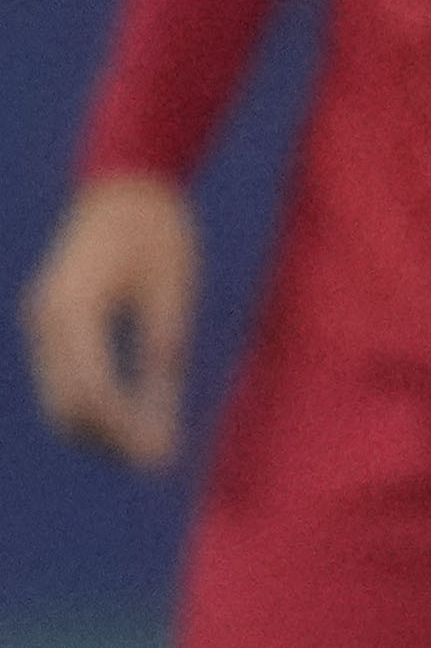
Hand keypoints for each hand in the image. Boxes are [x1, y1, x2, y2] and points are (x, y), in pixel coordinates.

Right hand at [27, 174, 200, 467]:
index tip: (159, 461)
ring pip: (58, 397)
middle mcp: (46, 319)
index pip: (94, 392)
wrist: (125, 187)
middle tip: (157, 461)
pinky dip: (90, 403)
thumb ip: (162, 358)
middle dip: (108, 439)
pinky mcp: (49, 321)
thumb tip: (164, 423)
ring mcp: (41, 320)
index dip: (125, 432)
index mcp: (76, 309)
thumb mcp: (172, 295)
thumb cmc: (159, 235)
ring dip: (96, 427)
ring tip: (149, 445)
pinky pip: (62, 377)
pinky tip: (130, 415)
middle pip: (66, 404)